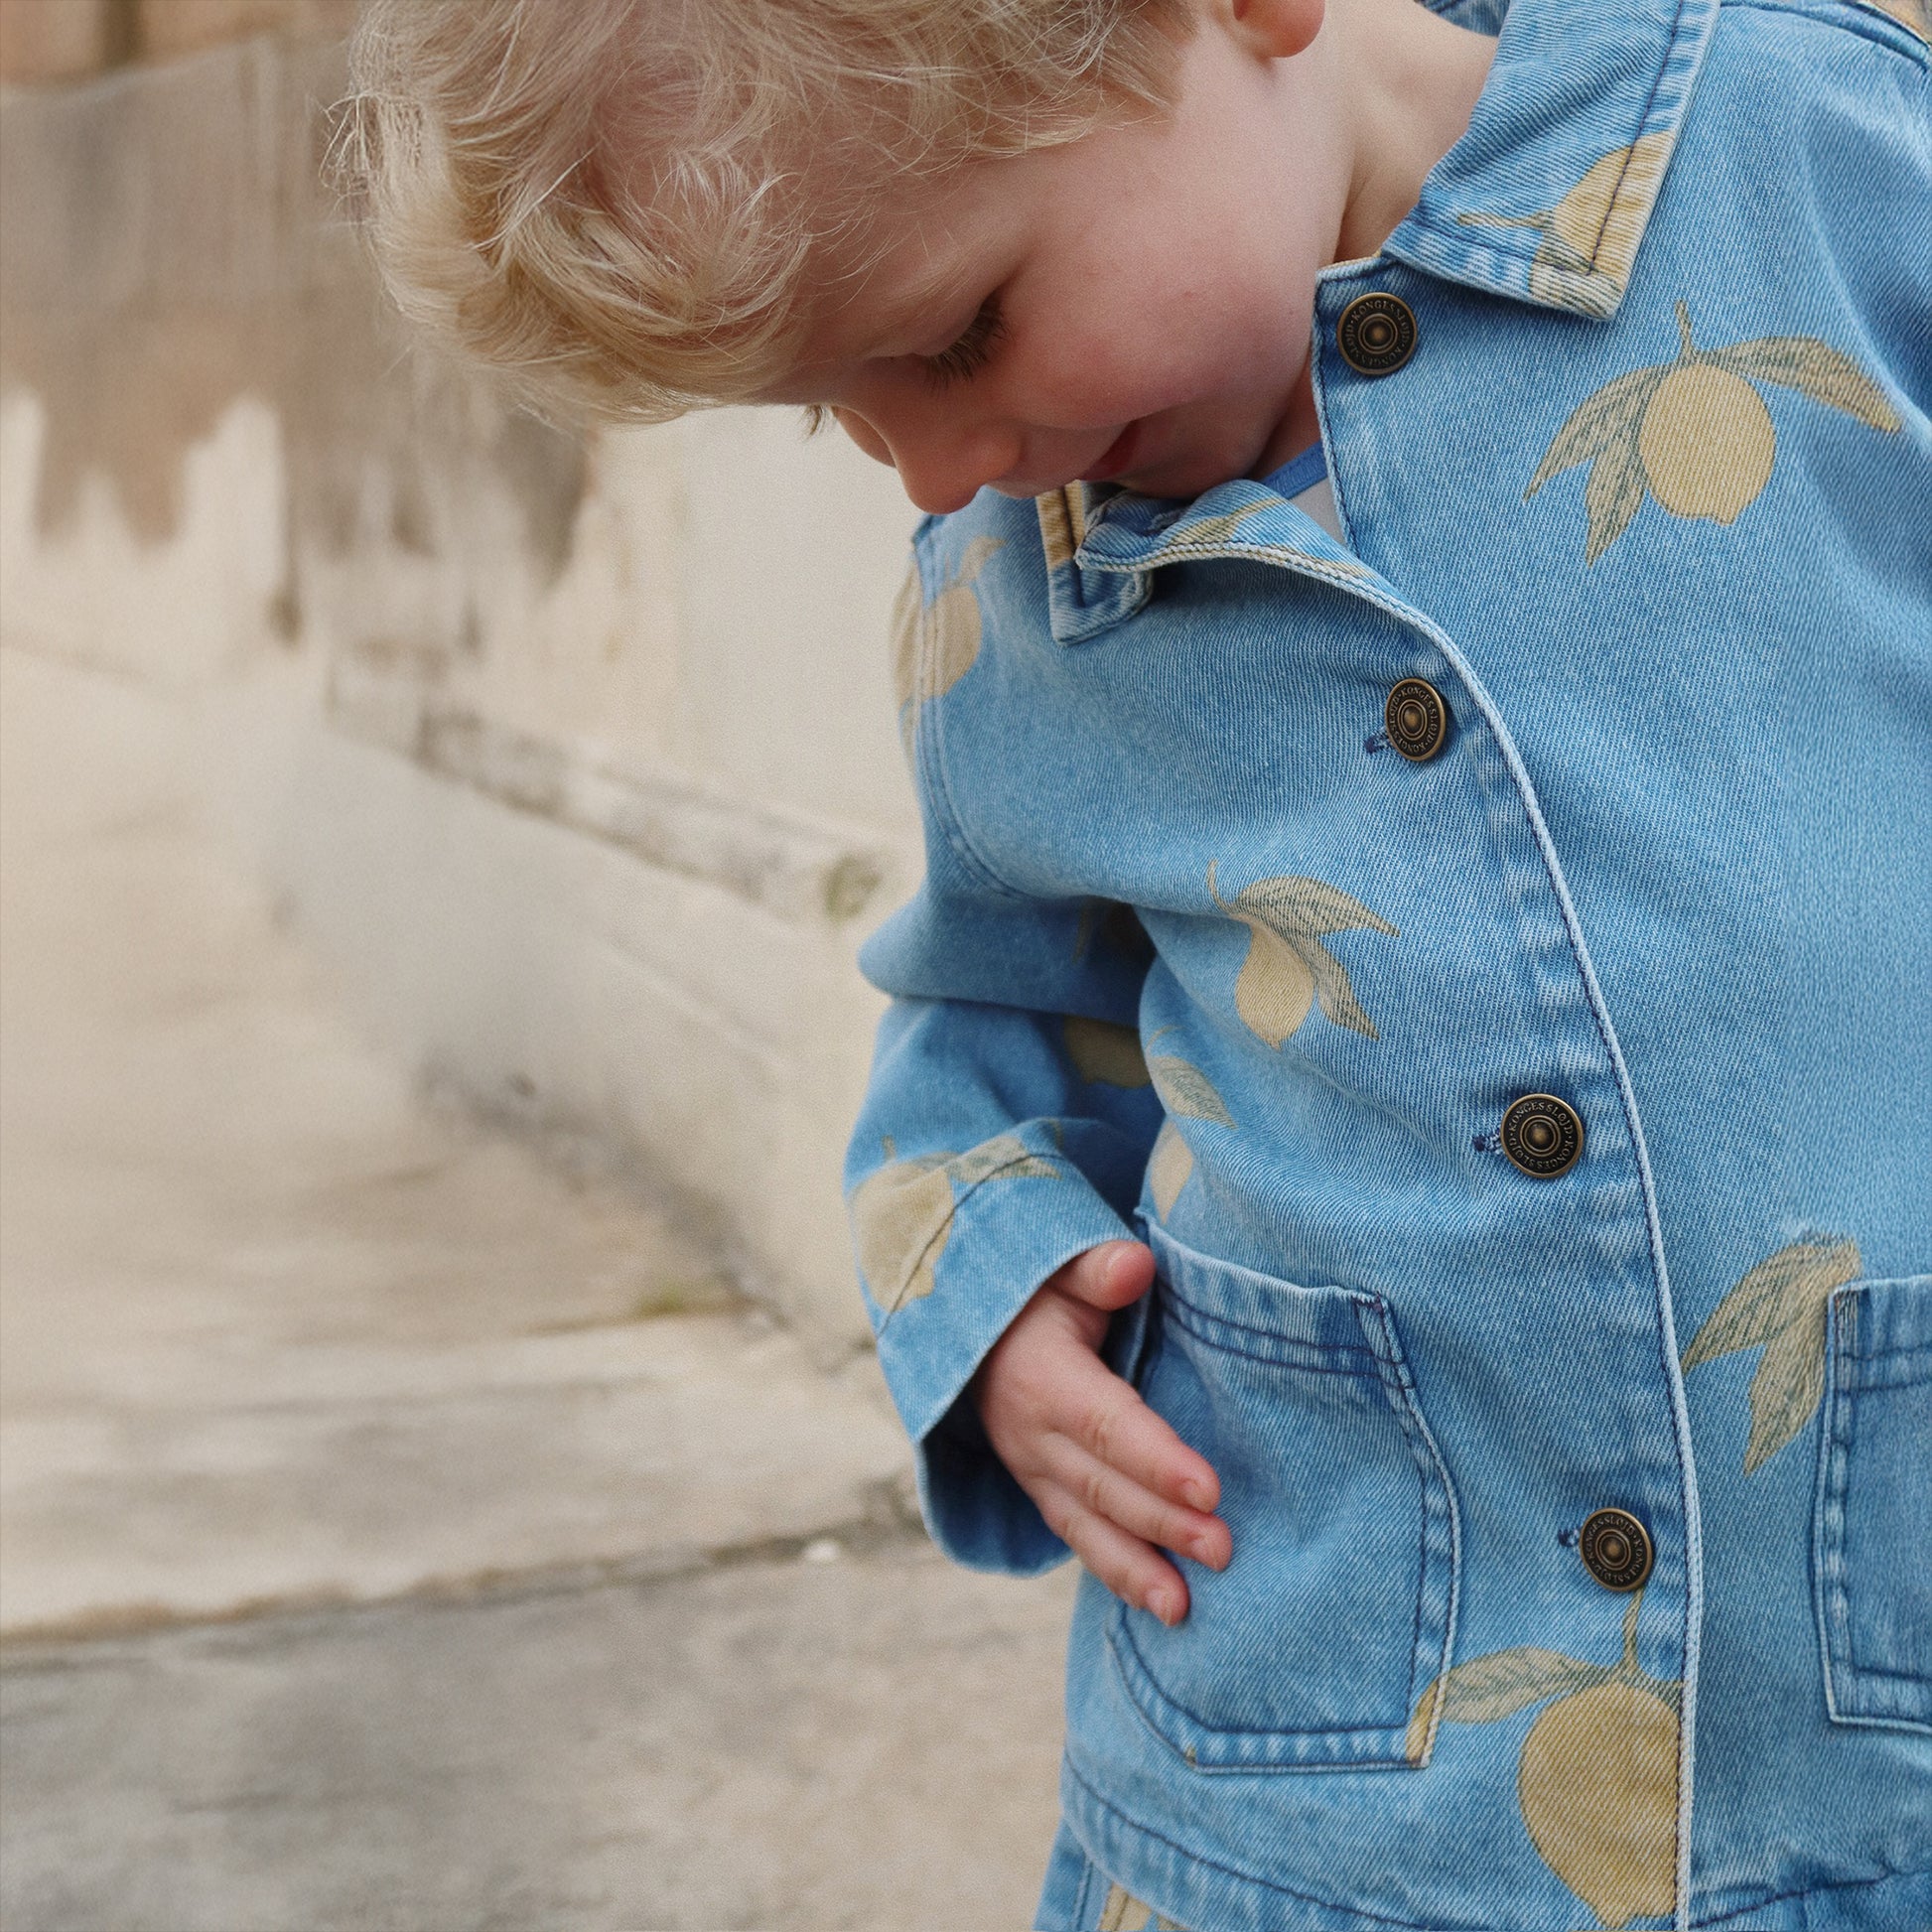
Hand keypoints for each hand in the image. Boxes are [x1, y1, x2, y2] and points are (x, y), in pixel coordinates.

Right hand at [972, 1240, 1230, 1623]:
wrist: (971, 1329)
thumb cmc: (1035, 1293)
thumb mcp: (1056, 1268)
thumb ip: (1096, 1269)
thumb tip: (1134, 1265)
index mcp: (1041, 1376)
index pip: (1105, 1424)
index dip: (1155, 1459)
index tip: (1209, 1489)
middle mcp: (1031, 1434)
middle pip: (1102, 1486)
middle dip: (1162, 1524)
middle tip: (1223, 1550)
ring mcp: (1033, 1470)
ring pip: (1086, 1528)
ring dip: (1136, 1570)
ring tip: (1184, 1609)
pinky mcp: (1043, 1491)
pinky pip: (1079, 1537)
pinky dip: (1117, 1574)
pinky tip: (1162, 1604)